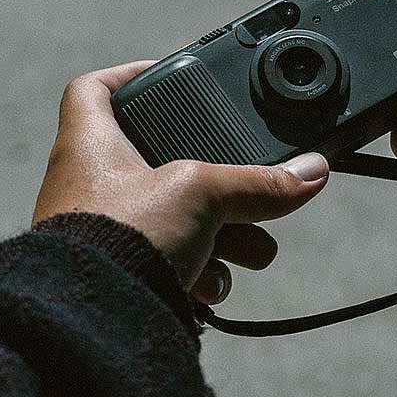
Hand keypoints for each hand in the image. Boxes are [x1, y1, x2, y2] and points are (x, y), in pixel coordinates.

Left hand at [34, 60, 330, 304]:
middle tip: (246, 190)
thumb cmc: (121, 237)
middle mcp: (86, 186)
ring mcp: (96, 234)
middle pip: (154, 161)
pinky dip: (196, 272)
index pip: (95, 89)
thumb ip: (258, 183)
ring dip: (216, 233)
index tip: (168, 76)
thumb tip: (311, 172)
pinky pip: (162, 264)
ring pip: (167, 219)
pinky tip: (215, 287)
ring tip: (252, 251)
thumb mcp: (202, 193)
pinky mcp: (114, 275)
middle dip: (211, 180)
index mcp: (89, 146)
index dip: (130, 74)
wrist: (91, 322)